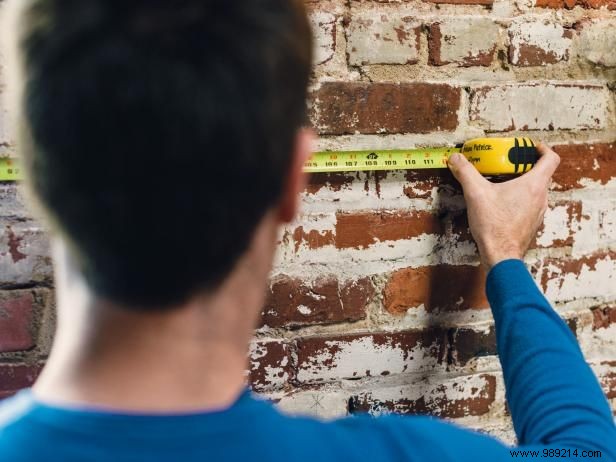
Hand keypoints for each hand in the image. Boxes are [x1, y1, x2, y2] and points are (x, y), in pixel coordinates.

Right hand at [447, 143, 559, 270]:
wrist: (500, 255)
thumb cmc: (494, 226)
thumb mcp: (476, 194)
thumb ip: (465, 172)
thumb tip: (456, 158)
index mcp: (534, 185)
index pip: (551, 159)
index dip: (542, 149)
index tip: (529, 148)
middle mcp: (541, 197)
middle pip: (542, 173)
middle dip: (526, 165)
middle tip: (508, 164)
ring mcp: (538, 211)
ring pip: (536, 189)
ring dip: (523, 182)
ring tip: (503, 182)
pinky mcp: (531, 222)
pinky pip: (530, 203)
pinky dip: (520, 198)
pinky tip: (502, 202)